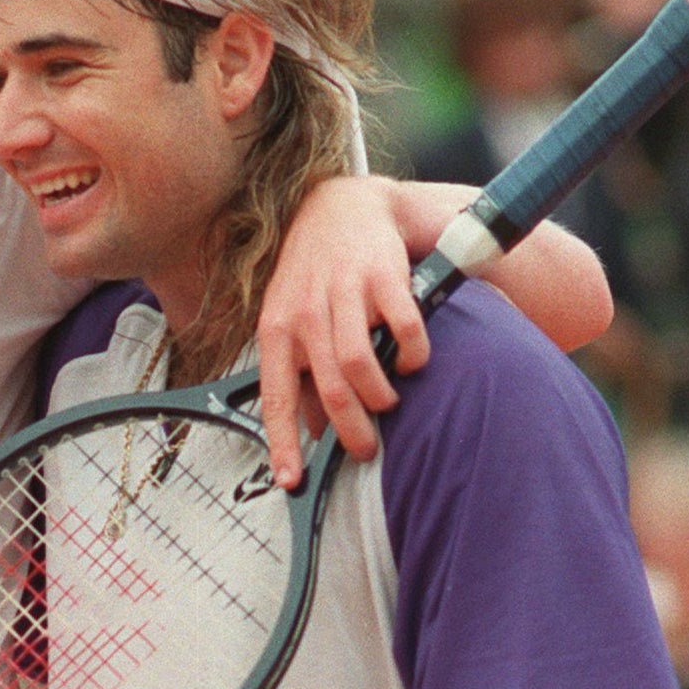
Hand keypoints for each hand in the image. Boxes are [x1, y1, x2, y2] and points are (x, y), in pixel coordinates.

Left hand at [257, 177, 430, 488]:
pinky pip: (403, 331)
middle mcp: (305, 311)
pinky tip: (411, 361)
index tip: (293, 481)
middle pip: (328, 390)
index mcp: (277, 328)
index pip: (276, 396)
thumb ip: (300, 370)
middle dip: (352, 431)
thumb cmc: (315, 275)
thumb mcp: (292, 319)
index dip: (283, 443)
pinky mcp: (383, 277)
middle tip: (366, 449)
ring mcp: (344, 293)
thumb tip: (307, 428)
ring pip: (359, 366)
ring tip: (388, 403)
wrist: (341, 207)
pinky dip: (412, 357)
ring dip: (380, 397)